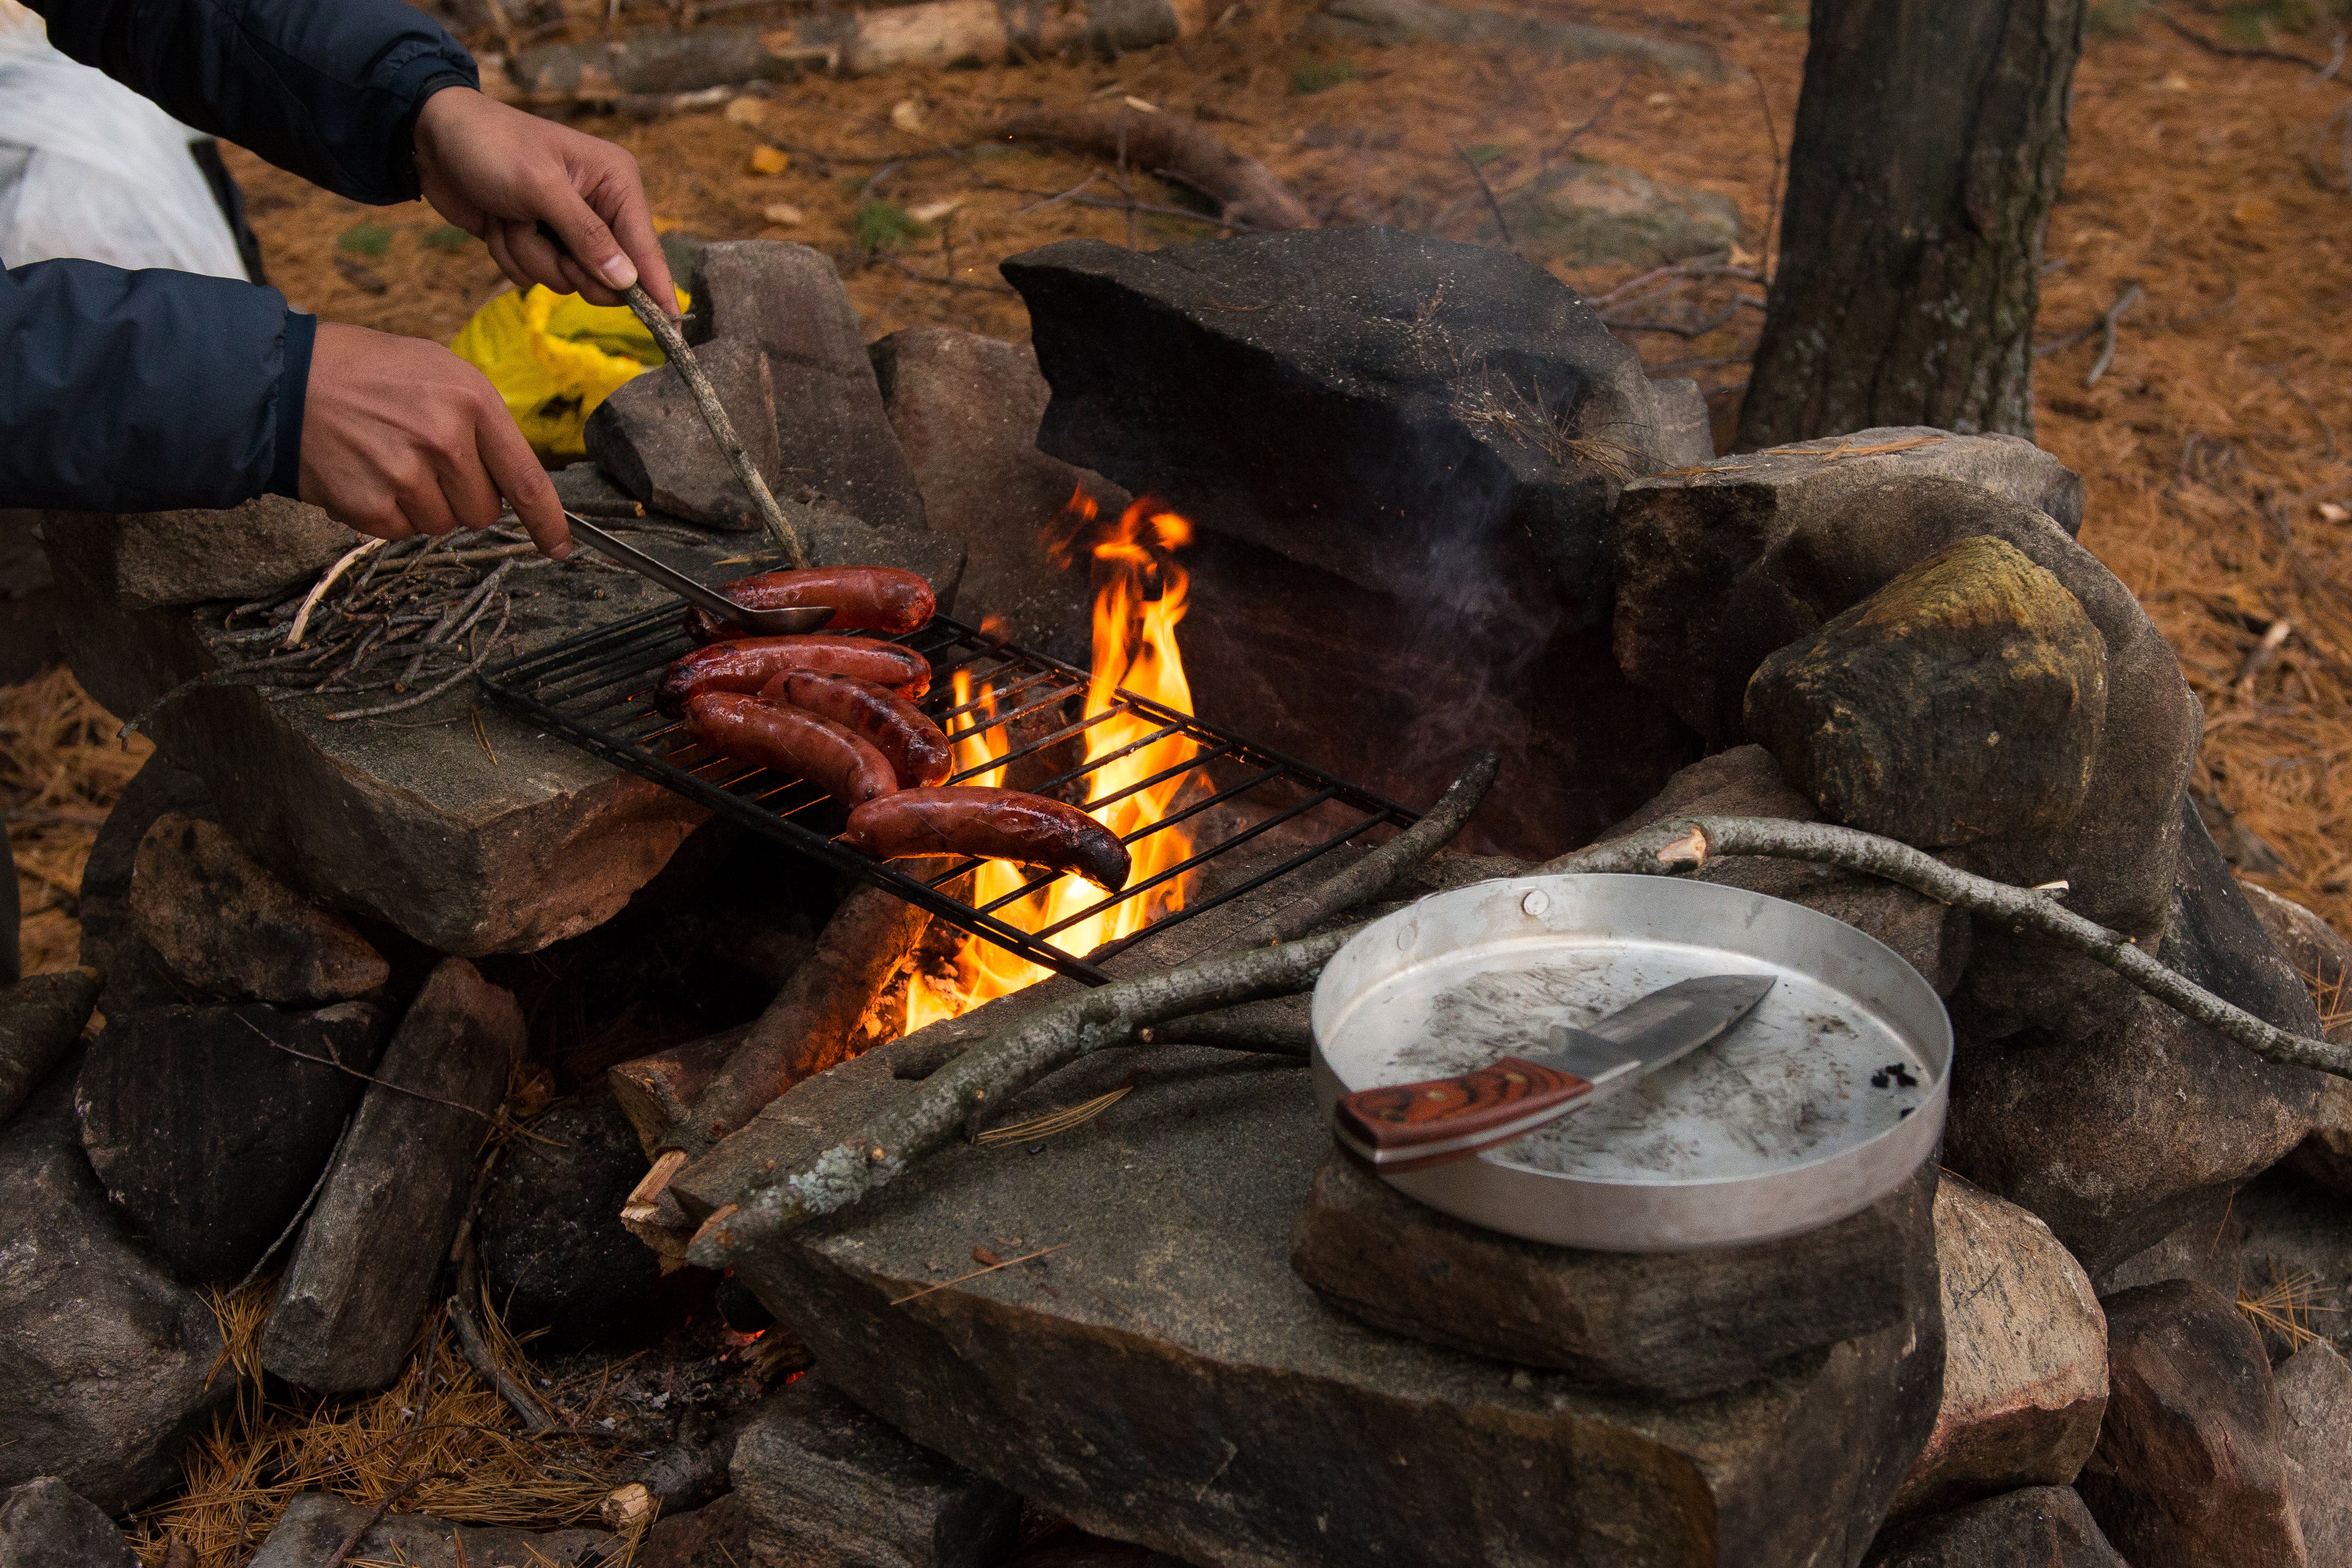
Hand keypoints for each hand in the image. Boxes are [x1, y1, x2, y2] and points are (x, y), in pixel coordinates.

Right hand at [297, 322, 572, 558]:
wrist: (283, 378)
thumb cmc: (366, 371)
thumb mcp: (439, 370)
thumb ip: (482, 422)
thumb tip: (514, 480)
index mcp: (470, 401)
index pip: (527, 479)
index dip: (547, 521)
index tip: (559, 546)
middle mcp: (443, 439)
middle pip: (484, 511)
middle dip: (463, 496)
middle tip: (424, 460)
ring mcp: (405, 474)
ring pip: (442, 525)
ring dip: (422, 504)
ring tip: (389, 459)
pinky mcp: (369, 504)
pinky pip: (400, 531)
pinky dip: (386, 512)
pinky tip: (366, 473)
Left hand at [412, 86, 676, 311]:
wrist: (431, 137)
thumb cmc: (490, 146)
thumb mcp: (541, 187)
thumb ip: (587, 236)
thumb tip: (626, 282)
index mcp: (615, 182)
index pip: (645, 248)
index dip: (657, 291)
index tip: (674, 333)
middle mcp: (599, 207)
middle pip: (607, 276)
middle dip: (568, 264)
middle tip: (543, 235)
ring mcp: (566, 228)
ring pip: (566, 280)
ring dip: (530, 255)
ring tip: (510, 216)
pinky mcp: (538, 242)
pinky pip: (535, 277)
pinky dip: (512, 255)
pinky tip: (498, 222)